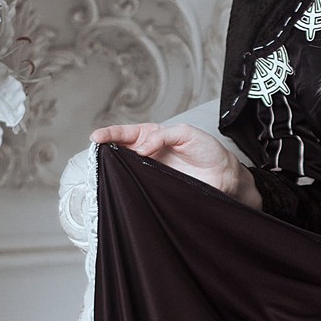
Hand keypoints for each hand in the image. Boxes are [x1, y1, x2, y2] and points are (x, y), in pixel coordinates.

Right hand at [90, 121, 260, 207]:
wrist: (224, 175)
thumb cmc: (208, 151)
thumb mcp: (186, 133)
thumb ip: (163, 136)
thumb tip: (141, 148)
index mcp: (153, 136)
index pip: (127, 133)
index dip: (110, 134)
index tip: (96, 137)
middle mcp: (149, 154)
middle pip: (121, 151)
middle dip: (106, 151)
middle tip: (96, 151)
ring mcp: (152, 172)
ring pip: (127, 170)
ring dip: (115, 169)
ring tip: (103, 166)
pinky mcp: (158, 188)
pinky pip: (140, 187)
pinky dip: (130, 186)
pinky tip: (121, 184)